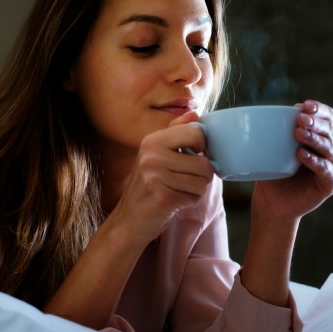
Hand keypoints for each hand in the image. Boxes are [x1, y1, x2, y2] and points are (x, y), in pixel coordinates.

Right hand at [109, 111, 214, 243]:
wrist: (128, 219)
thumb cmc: (147, 186)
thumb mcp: (157, 153)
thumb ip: (176, 132)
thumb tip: (195, 112)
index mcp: (152, 140)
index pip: (196, 133)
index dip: (203, 147)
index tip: (193, 156)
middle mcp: (152, 155)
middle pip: (204, 162)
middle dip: (202, 175)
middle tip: (186, 179)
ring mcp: (155, 176)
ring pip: (202, 182)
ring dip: (195, 190)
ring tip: (177, 190)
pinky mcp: (162, 197)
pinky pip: (194, 197)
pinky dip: (188, 202)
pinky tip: (173, 202)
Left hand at [251, 100, 332, 222]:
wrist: (272, 200)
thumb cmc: (274, 171)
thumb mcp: (276, 147)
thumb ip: (280, 130)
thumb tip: (275, 111)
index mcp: (325, 136)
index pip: (328, 117)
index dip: (319, 109)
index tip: (303, 106)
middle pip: (330, 130)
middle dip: (316, 123)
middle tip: (300, 119)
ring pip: (330, 148)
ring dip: (314, 139)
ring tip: (298, 133)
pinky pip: (326, 169)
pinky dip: (315, 161)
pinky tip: (301, 155)